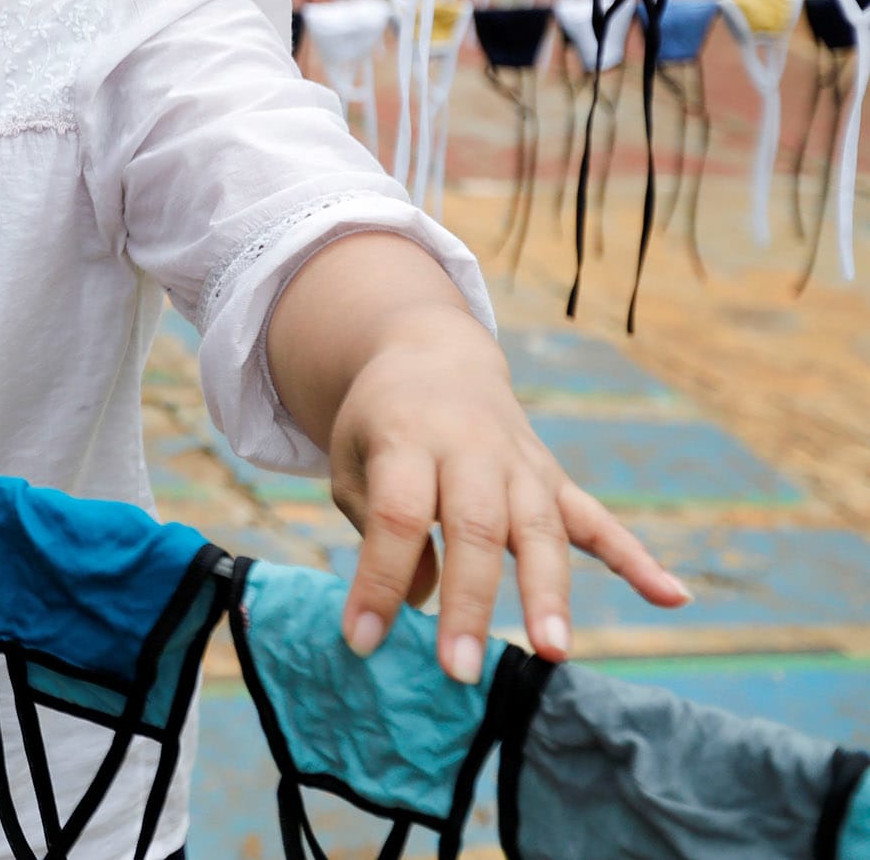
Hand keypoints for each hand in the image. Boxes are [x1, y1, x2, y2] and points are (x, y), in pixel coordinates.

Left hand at [327, 331, 689, 680]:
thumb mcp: (354, 462)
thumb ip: (377, 528)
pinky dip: (637, 559)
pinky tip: (674, 598)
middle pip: (477, 527)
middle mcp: (472, 449)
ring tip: (553, 652)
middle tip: (461, 670)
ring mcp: (522, 463)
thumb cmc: (381, 425)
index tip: (362, 639)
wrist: (434, 358)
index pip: (397, 515)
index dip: (379, 579)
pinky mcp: (555, 479)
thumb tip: (419, 600)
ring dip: (549, 594)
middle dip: (470, 602)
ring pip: (541, 530)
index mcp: (408, 438)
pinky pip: (599, 521)